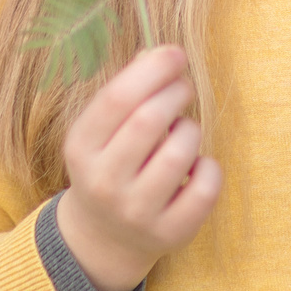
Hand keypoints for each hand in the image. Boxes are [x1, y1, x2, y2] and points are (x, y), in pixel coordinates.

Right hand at [54, 46, 223, 290]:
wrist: (104, 236)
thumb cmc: (111, 163)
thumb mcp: (102, 129)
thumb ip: (126, 90)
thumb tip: (158, 54)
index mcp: (81, 148)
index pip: (117, 98)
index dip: (154, 69)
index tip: (176, 54)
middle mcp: (103, 183)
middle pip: (149, 120)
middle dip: (176, 93)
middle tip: (183, 89)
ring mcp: (135, 212)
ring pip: (179, 154)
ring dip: (190, 130)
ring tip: (184, 132)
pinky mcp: (169, 233)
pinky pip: (204, 189)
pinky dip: (210, 168)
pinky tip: (198, 165)